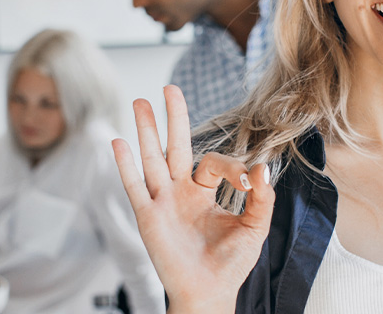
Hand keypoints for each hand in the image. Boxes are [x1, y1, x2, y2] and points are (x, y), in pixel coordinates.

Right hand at [111, 85, 274, 312]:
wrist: (209, 294)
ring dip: (146, 130)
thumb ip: (262, 199)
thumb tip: (264, 167)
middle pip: (175, 146)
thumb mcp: (254, 228)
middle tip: (169, 89)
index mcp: (203, 192)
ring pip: (152, 159)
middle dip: (172, 118)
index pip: (211, 162)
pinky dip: (125, 165)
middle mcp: (180, 192)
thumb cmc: (230, 264)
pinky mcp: (149, 217)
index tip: (247, 182)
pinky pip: (135, 187)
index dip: (231, 167)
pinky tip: (118, 143)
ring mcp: (162, 202)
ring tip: (140, 101)